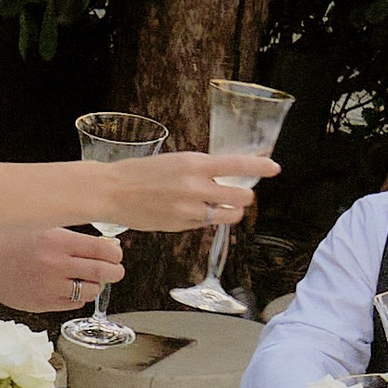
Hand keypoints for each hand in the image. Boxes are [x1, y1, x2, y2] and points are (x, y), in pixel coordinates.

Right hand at [0, 227, 125, 314]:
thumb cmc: (13, 240)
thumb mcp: (44, 227)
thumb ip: (75, 236)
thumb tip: (107, 245)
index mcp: (58, 242)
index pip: (103, 250)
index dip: (115, 253)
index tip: (115, 254)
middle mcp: (56, 265)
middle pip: (103, 272)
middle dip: (114, 272)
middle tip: (114, 270)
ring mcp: (50, 287)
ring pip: (91, 291)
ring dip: (95, 285)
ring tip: (87, 279)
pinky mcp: (44, 304)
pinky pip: (74, 304)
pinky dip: (78, 296)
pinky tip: (69, 287)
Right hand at [101, 147, 278, 234]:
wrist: (113, 191)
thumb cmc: (140, 173)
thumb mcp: (175, 161)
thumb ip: (200, 169)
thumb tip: (224, 175)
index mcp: (195, 163)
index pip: (237, 164)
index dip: (261, 167)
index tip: (275, 167)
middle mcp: (196, 186)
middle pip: (241, 196)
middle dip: (244, 196)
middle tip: (238, 194)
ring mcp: (190, 209)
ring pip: (229, 215)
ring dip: (232, 212)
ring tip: (223, 207)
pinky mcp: (182, 225)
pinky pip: (207, 224)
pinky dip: (208, 219)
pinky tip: (195, 212)